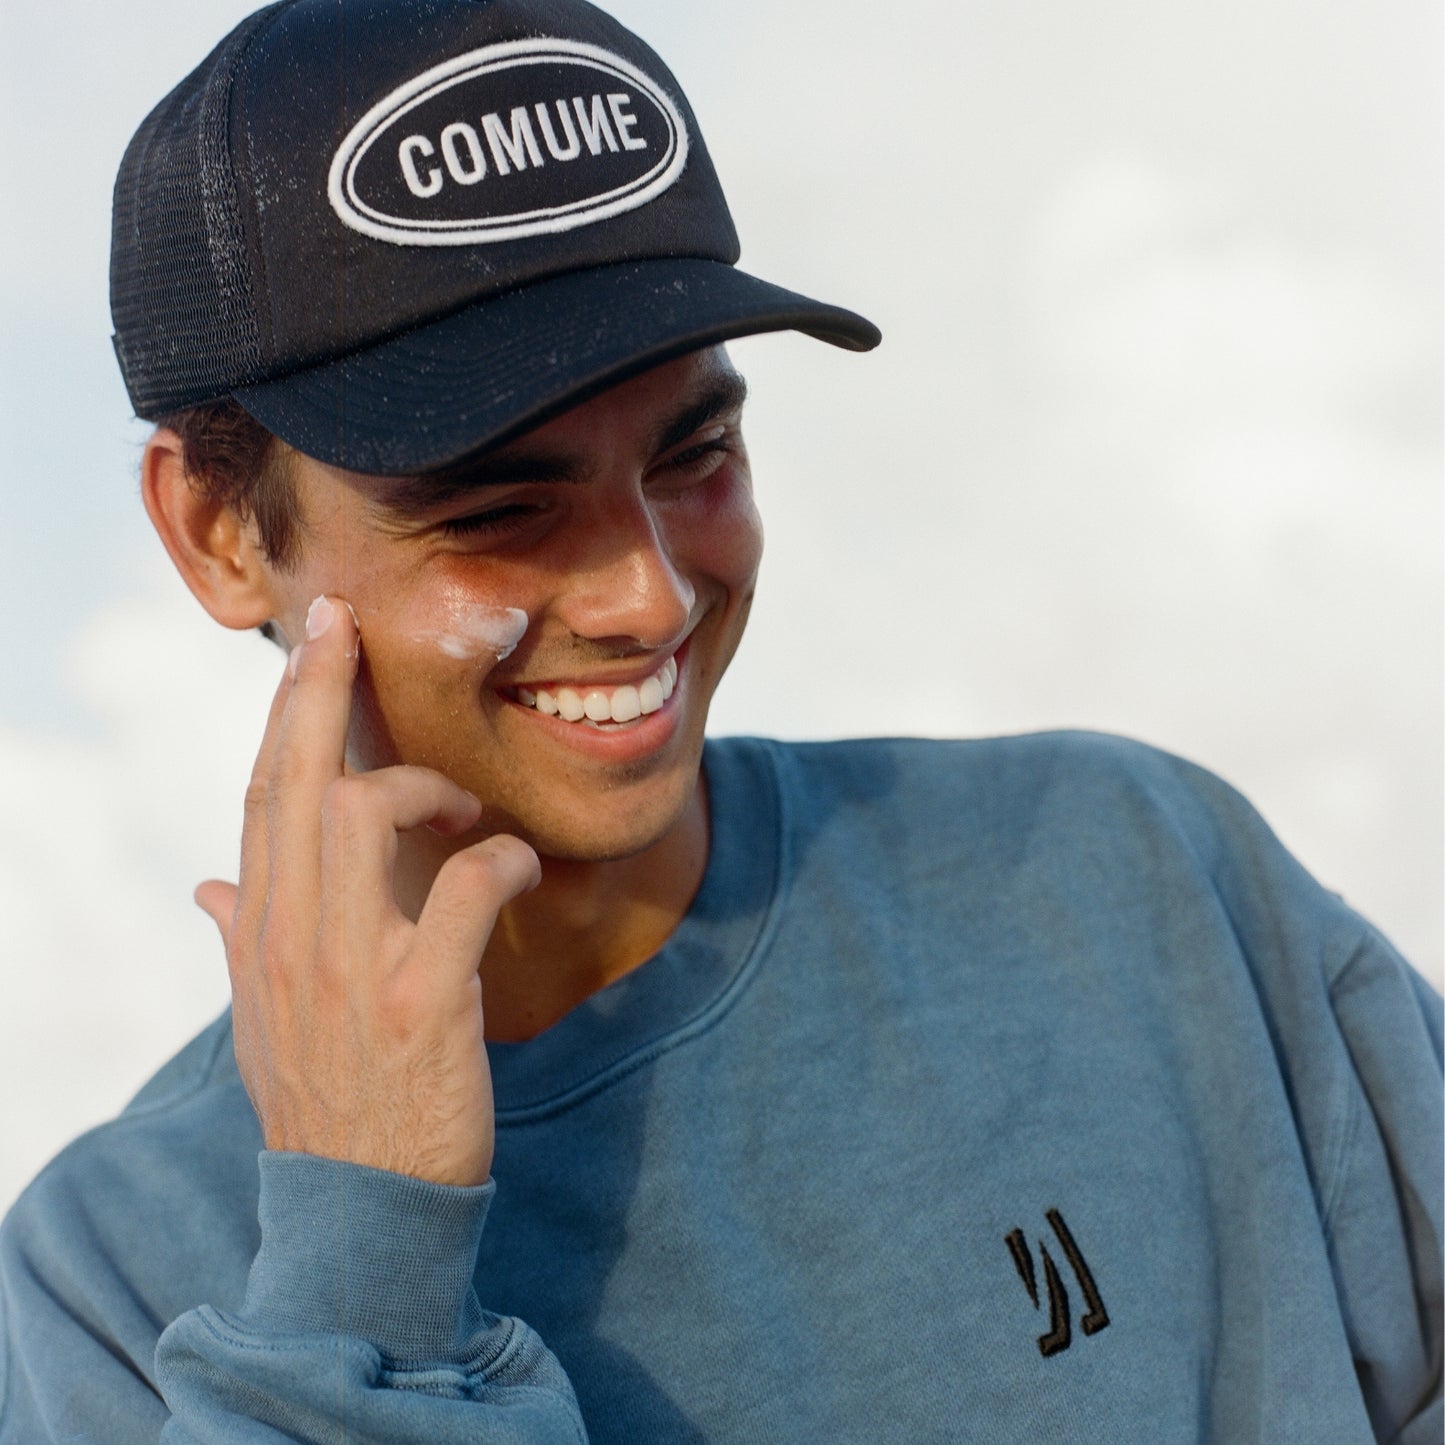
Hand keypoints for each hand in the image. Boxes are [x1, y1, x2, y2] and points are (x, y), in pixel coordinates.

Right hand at [194, 595, 539, 1187]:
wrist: (361, 1214)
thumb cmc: (325, 1104)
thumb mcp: (264, 1023)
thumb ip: (241, 942)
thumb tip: (207, 884)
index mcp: (263, 937)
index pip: (262, 800)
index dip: (283, 714)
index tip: (306, 646)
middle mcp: (294, 941)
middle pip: (298, 784)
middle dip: (320, 693)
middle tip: (345, 627)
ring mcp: (352, 970)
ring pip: (358, 818)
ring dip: (420, 788)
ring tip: (460, 807)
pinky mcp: (422, 1003)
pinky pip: (459, 891)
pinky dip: (494, 861)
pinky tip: (513, 868)